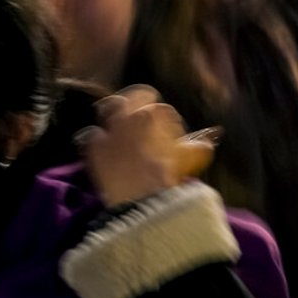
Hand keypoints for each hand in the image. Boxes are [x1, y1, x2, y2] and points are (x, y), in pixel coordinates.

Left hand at [77, 85, 215, 206]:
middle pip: (129, 98)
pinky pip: (90, 136)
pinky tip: (101, 147)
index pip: (161, 109)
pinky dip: (96, 140)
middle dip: (134, 103)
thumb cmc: (172, 177)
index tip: (168, 132)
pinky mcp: (95, 148)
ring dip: (112, 115)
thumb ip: (198, 146)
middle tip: (138, 117)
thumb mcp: (191, 158)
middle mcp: (131, 116)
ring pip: (107, 109)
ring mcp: (110, 130)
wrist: (145, 199)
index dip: (166, 120)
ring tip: (117, 126)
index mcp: (156, 115)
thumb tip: (207, 142)